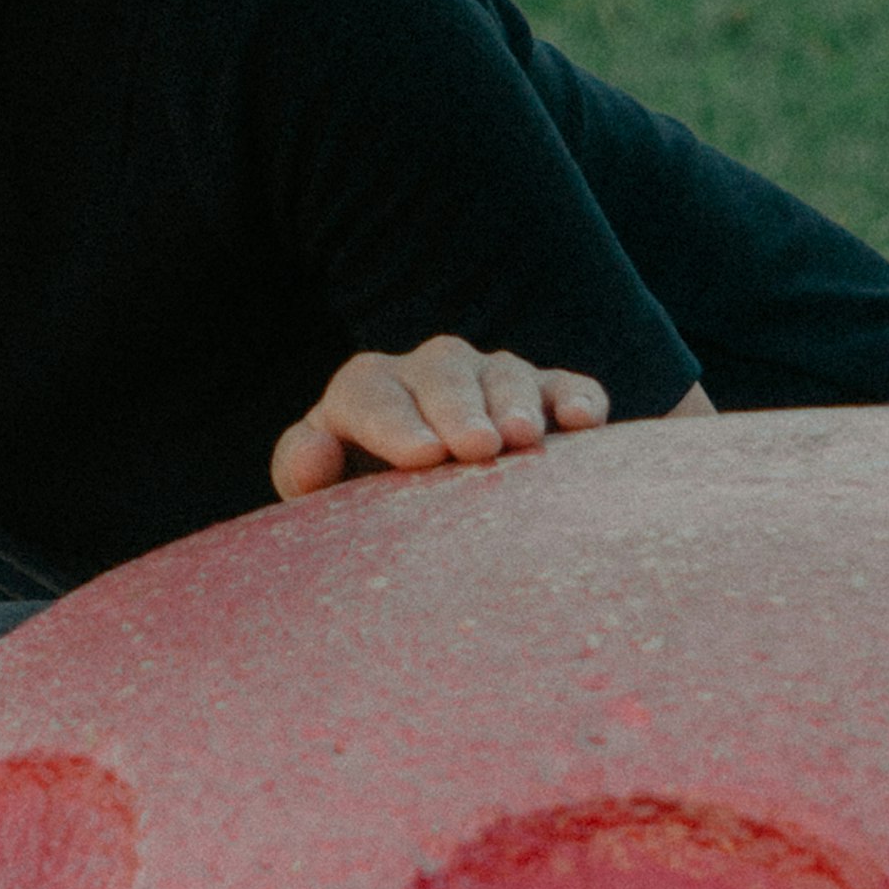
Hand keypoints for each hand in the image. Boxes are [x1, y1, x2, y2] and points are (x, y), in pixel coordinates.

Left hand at [271, 335, 617, 501]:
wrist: (423, 515)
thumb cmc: (362, 506)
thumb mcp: (322, 494)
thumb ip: (303, 469)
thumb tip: (313, 452)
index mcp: (366, 391)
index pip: (370, 394)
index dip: (394, 423)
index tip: (422, 456)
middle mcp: (429, 373)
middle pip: (442, 373)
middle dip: (458, 408)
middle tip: (476, 447)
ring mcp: (490, 379)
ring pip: (504, 373)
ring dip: (515, 403)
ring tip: (524, 439)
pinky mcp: (546, 397)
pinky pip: (564, 386)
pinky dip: (577, 398)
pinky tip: (585, 422)